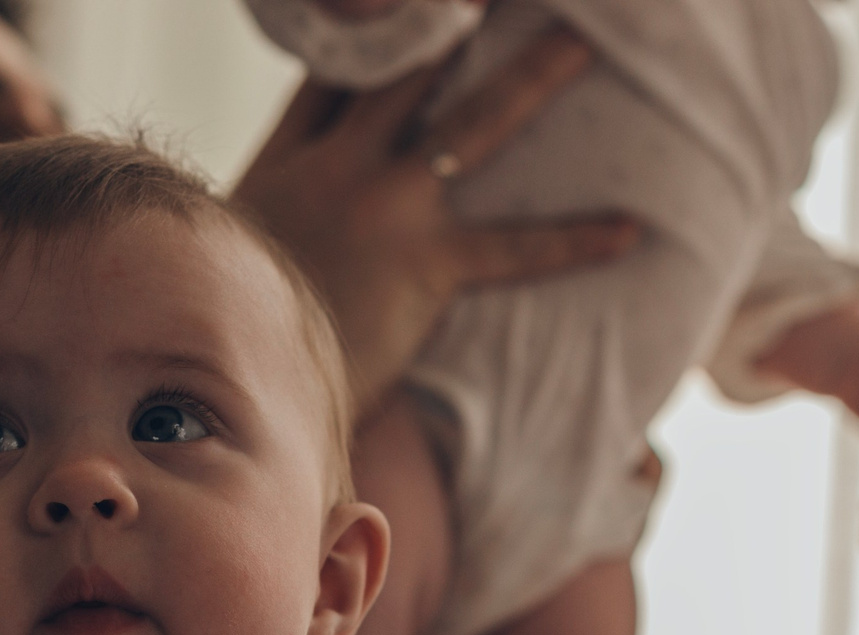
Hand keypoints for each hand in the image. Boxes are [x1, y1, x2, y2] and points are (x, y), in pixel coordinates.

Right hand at [233, 27, 639, 406]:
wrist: (227, 374)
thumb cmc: (233, 328)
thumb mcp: (233, 247)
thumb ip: (269, 213)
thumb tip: (287, 214)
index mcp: (294, 154)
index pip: (340, 67)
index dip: (375, 19)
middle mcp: (341, 163)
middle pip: (408, 66)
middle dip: (454, 16)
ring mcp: (385, 207)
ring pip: (471, 124)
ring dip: (531, 78)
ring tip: (583, 42)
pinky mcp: (423, 266)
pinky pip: (514, 249)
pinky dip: (575, 240)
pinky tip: (631, 230)